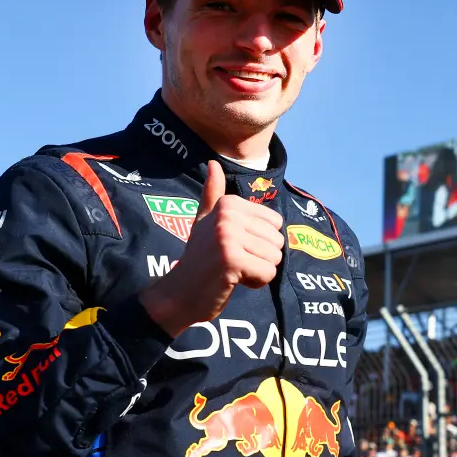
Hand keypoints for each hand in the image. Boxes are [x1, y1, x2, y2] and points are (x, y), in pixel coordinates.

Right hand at [140, 160, 284, 335]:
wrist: (179, 293)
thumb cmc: (198, 258)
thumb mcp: (204, 221)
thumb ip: (212, 194)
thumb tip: (213, 163)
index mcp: (228, 204)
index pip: (276, 223)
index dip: (260, 242)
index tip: (234, 248)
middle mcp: (227, 215)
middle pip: (278, 241)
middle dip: (261, 258)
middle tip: (233, 262)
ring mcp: (228, 236)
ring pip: (275, 258)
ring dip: (258, 271)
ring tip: (232, 271)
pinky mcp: (231, 260)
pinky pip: (267, 273)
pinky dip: (255, 283)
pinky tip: (233, 281)